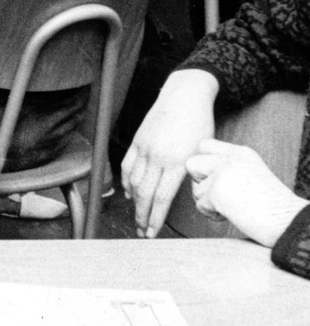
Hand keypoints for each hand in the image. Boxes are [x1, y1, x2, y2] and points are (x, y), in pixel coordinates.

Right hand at [122, 69, 218, 237]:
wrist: (185, 95)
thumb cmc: (199, 123)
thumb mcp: (203, 152)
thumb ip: (192, 173)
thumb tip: (183, 193)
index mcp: (176, 162)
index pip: (161, 198)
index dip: (155, 218)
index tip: (152, 233)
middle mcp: (156, 156)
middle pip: (144, 193)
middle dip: (142, 215)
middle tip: (142, 231)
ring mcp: (144, 147)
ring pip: (133, 180)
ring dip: (134, 201)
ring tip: (136, 215)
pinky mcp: (138, 139)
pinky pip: (127, 164)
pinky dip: (126, 180)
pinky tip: (129, 191)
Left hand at [186, 139, 308, 247]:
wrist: (291, 224)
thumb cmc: (275, 208)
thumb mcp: (252, 176)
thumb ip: (229, 169)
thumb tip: (201, 177)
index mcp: (241, 153)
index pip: (204, 146)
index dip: (204, 165)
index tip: (215, 181)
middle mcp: (230, 159)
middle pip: (192, 163)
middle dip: (200, 182)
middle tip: (220, 196)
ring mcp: (222, 173)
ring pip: (196, 188)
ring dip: (208, 203)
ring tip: (233, 209)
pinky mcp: (217, 192)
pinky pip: (201, 204)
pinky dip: (212, 215)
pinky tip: (232, 216)